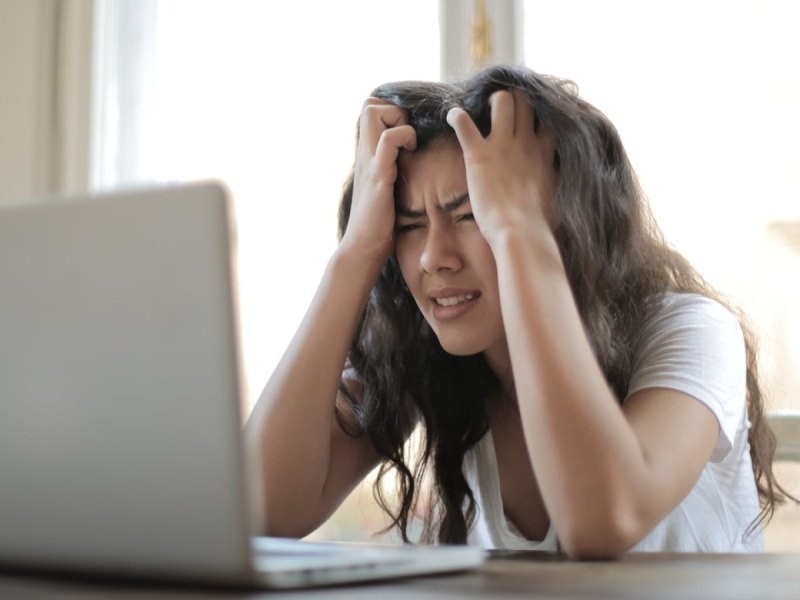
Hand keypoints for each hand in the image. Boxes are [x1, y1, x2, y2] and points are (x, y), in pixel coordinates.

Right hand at [340, 98, 416, 265]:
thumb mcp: (384, 189)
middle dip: (394, 109)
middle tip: (408, 135)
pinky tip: (411, 153)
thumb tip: (410, 165)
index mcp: (367, 156)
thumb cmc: (378, 224)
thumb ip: (391, 171)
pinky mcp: (378, 176)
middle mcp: (364, 154)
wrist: (363, 248)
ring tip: (409, 144)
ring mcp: (369, 163)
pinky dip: (403, 137)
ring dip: (398, 120)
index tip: (407, 132)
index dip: (390, 111)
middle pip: (369, 104)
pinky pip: (387, 141)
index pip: (369, 110)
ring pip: (373, 113)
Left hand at [446, 90, 555, 245]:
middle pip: (526, 101)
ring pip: (502, 100)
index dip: (538, 112)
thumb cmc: (539, 224)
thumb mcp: (557, 199)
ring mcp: (502, 146)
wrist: (520, 232)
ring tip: (481, 109)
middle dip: (514, 99)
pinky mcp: (479, 154)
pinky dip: (455, 116)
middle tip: (501, 109)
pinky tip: (452, 117)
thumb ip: (555, 185)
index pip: (547, 118)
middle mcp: (526, 142)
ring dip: (490, 101)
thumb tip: (562, 193)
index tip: (529, 117)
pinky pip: (463, 123)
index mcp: (544, 153)